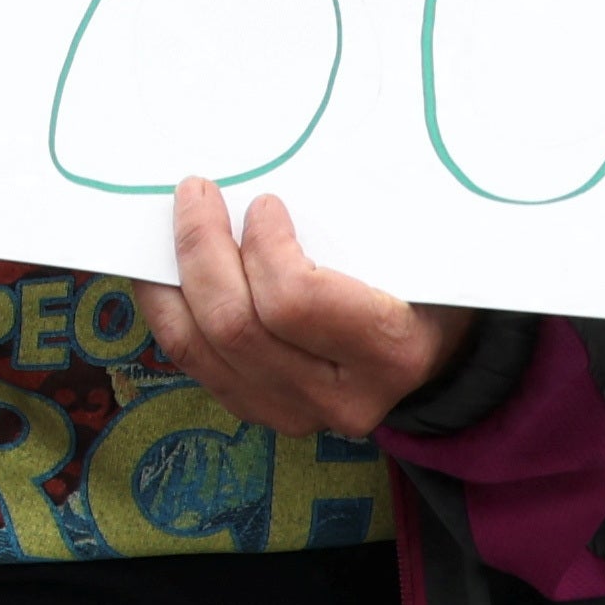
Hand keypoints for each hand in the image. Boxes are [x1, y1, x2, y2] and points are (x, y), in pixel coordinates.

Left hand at [153, 174, 465, 432]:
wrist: (438, 354)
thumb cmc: (422, 284)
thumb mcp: (414, 249)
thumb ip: (357, 224)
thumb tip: (267, 190)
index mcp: (391, 351)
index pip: (296, 302)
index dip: (265, 246)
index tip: (264, 202)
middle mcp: (342, 398)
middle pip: (237, 325)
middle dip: (201, 248)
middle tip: (196, 193)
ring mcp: (298, 414)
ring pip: (201, 349)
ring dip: (172, 278)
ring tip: (173, 226)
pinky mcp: (262, 413)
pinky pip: (194, 363)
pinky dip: (169, 311)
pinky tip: (167, 272)